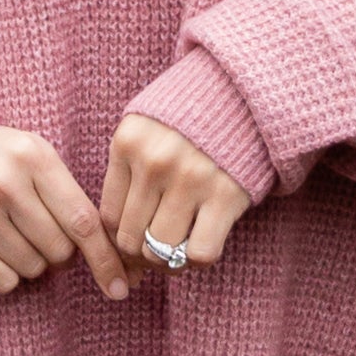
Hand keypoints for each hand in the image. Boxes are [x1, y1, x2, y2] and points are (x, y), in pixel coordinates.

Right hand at [0, 119, 129, 297]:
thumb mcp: (32, 156)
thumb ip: (68, 195)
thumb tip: (111, 253)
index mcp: (31, 156)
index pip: (82, 220)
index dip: (105, 259)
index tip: (121, 286)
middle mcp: (2, 184)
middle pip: (60, 251)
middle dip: (56, 251)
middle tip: (34, 231)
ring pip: (33, 269)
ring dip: (28, 261)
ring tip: (5, 232)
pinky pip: (4, 282)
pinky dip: (3, 273)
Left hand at [101, 113, 250, 270]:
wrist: (248, 94)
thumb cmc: (192, 117)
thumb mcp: (147, 128)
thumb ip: (129, 170)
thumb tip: (117, 238)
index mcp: (127, 142)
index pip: (108, 216)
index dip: (118, 242)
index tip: (134, 245)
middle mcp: (154, 161)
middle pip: (130, 238)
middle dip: (141, 255)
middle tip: (156, 252)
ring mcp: (189, 178)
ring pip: (160, 250)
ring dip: (168, 261)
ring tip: (178, 251)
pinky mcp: (226, 194)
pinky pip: (200, 252)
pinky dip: (198, 259)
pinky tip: (203, 242)